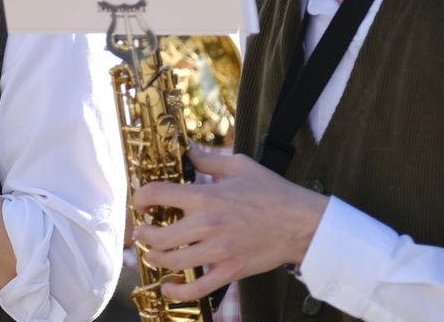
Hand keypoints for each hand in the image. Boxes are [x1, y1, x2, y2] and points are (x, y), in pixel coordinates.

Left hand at [131, 148, 328, 301]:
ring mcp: (218, 251)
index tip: (140, 202)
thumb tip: (187, 151)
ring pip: (171, 261)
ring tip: (151, 252)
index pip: (157, 194)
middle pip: (157, 235)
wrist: (303, 224)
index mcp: (206, 197)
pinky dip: (177, 291)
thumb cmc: (273, 192)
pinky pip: (197, 288)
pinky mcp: (230, 271)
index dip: (140, 197)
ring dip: (154, 258)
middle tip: (141, 230)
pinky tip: (167, 287)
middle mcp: (207, 225)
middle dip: (142, 233)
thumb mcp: (239, 166)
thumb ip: (208, 160)